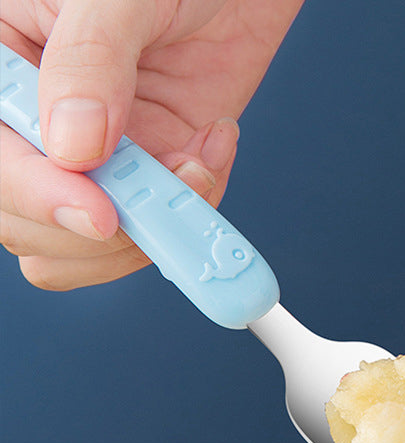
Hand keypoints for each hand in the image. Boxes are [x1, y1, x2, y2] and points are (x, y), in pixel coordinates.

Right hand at [1, 0, 302, 288]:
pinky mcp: (147, 177)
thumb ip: (89, 60)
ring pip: (86, 248)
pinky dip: (193, 208)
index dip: (37, 197)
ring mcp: (96, 161)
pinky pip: (156, 231)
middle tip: (165, 187)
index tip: (100, 213)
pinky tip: (211, 148)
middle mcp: (40, 126)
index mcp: (4, 69)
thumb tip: (74, 148)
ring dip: (152, 228)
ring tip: (195, 161)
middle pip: (28, 225)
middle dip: (104, 226)